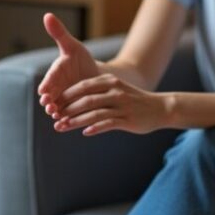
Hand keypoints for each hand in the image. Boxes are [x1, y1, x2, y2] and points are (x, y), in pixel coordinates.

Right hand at [37, 12, 100, 119]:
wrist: (95, 77)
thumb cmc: (81, 59)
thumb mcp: (73, 46)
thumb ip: (59, 33)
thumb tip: (47, 15)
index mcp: (55, 74)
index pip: (48, 79)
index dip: (46, 85)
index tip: (44, 91)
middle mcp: (55, 89)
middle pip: (50, 97)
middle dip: (49, 102)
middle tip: (50, 107)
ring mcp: (62, 101)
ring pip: (58, 109)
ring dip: (58, 114)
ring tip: (59, 118)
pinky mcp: (71, 110)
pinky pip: (68, 117)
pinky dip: (68, 121)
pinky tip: (69, 125)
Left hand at [52, 72, 173, 135]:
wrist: (160, 108)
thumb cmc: (132, 100)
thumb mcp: (114, 88)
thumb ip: (96, 92)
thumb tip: (71, 100)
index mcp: (109, 81)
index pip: (82, 86)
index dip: (66, 95)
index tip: (54, 104)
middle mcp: (115, 91)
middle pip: (85, 100)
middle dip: (67, 109)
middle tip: (54, 118)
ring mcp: (122, 105)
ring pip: (94, 113)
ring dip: (75, 121)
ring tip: (62, 127)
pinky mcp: (128, 119)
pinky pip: (108, 123)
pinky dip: (95, 128)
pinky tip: (85, 132)